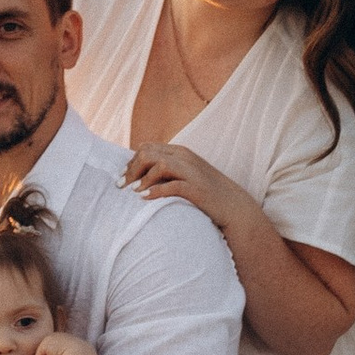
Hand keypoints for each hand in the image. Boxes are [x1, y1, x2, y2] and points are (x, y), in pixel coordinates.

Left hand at [120, 138, 241, 232]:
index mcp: (180, 152)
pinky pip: (172, 185)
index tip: (122, 176)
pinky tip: (145, 199)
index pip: (147, 147)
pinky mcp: (197, 188)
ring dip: (142, 178)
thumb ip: (167, 171)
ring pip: (159, 164)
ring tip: (132, 192)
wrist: (234, 207)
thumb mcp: (185, 176)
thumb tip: (141, 175)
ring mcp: (192, 171)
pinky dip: (156, 191)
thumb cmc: (206, 193)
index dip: (131, 161)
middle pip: (149, 153)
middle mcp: (185, 157)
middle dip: (132, 169)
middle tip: (121, 186)